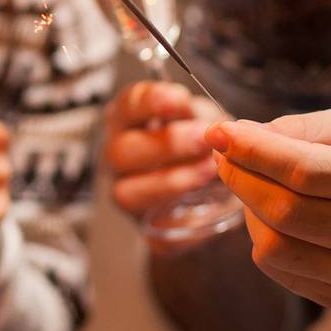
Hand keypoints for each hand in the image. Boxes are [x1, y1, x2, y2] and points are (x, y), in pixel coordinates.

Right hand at [105, 80, 224, 227]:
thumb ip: (202, 118)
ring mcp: (126, 195)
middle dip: (165, 144)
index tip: (179, 100)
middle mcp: (117, 157)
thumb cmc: (199, 145)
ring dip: (170, 181)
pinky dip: (179, 220)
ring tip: (208, 171)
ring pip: (128, 193)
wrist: (211, 192)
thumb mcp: (202, 120)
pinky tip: (206, 209)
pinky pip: (153, 231)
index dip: (149, 102)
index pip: (126, 106)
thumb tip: (212, 126)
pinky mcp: (145, 229)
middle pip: (121, 151)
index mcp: (127, 121)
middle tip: (203, 139)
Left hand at [206, 105, 330, 310]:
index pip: (305, 171)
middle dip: (239, 176)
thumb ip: (307, 127)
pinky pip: (278, 269)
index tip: (218, 131)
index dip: (253, 150)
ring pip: (274, 246)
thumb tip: (245, 134)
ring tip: (253, 183)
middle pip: (284, 210)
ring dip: (247, 209)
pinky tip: (272, 215)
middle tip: (224, 153)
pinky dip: (261, 237)